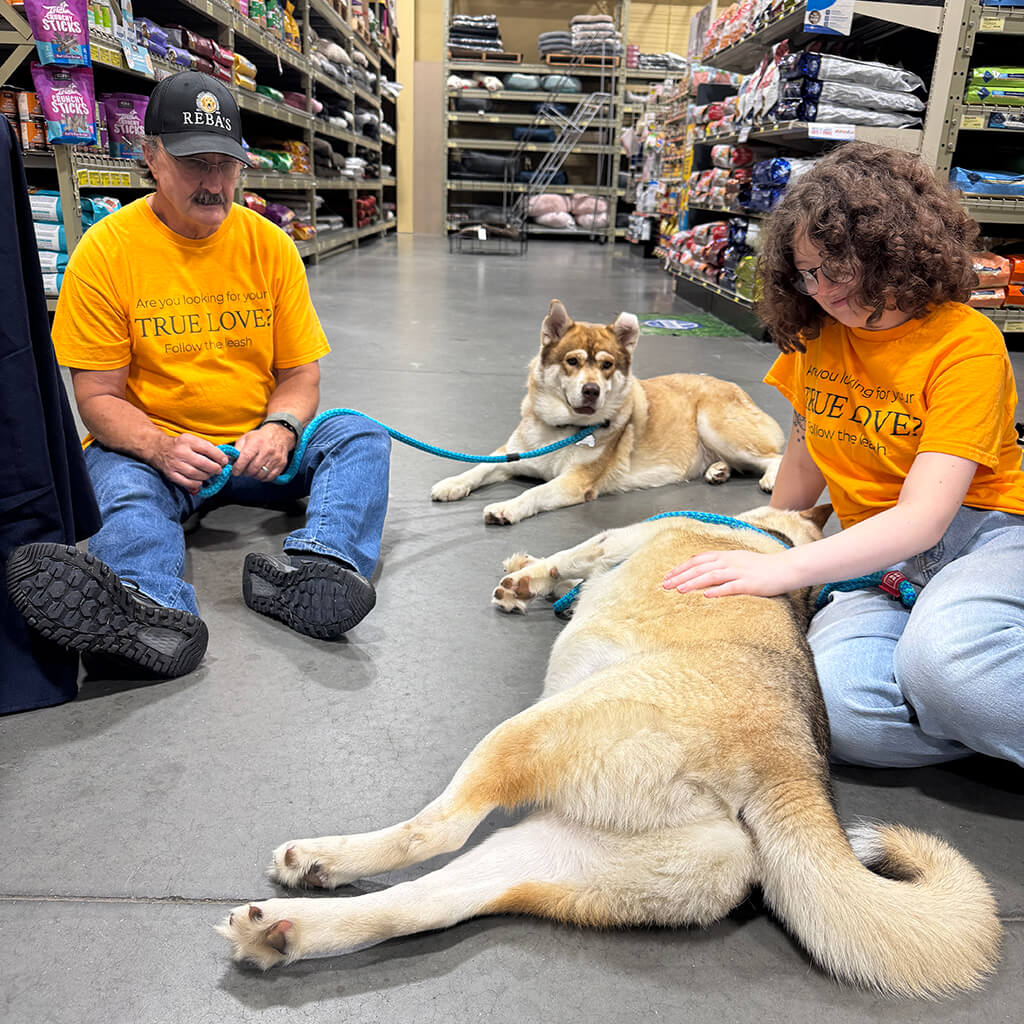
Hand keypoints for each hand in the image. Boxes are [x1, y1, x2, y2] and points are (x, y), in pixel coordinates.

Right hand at [153, 433, 228, 494]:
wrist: (158, 448)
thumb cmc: (180, 445)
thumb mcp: (192, 440)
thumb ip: (207, 447)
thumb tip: (225, 457)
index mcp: (187, 441)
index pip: (207, 449)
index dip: (219, 457)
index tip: (225, 461)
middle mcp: (180, 452)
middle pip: (202, 463)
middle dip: (214, 468)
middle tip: (219, 470)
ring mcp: (174, 464)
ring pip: (195, 474)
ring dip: (206, 476)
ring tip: (209, 474)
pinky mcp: (170, 474)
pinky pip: (187, 483)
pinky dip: (196, 484)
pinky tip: (200, 481)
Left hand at [231, 422, 295, 480]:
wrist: (279, 435)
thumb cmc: (259, 438)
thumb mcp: (246, 438)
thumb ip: (236, 449)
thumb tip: (227, 460)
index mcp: (256, 442)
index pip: (245, 458)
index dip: (238, 467)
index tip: (234, 471)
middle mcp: (267, 450)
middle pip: (253, 469)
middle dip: (245, 473)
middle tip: (242, 471)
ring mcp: (276, 458)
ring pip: (261, 474)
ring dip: (254, 476)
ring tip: (252, 471)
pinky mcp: (281, 464)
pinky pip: (270, 477)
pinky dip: (263, 478)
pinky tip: (260, 472)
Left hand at [662, 549, 799, 598]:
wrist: (785, 568)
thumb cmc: (761, 566)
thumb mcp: (738, 559)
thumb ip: (720, 562)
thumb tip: (700, 565)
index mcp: (726, 555)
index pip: (698, 560)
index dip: (681, 567)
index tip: (668, 575)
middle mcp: (730, 562)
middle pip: (700, 568)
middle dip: (681, 576)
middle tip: (665, 585)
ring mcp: (739, 572)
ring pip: (712, 576)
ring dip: (694, 583)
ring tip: (679, 590)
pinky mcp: (750, 584)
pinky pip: (731, 587)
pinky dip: (718, 591)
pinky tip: (706, 596)